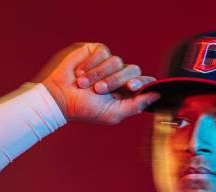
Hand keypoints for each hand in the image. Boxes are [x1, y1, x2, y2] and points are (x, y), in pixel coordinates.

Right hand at [38, 43, 159, 124]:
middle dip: (115, 80)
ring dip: (99, 74)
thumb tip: (156, 95)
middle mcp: (120, 76)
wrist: (60, 98)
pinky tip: (80, 73)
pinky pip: (103, 52)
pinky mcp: (97, 52)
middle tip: (98, 90)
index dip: (141, 82)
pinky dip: (91, 64)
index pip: (144, 82)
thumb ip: (136, 106)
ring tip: (84, 84)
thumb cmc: (85, 109)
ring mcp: (109, 64)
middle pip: (132, 69)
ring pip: (117, 61)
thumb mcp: (113, 114)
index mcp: (127, 92)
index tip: (131, 86)